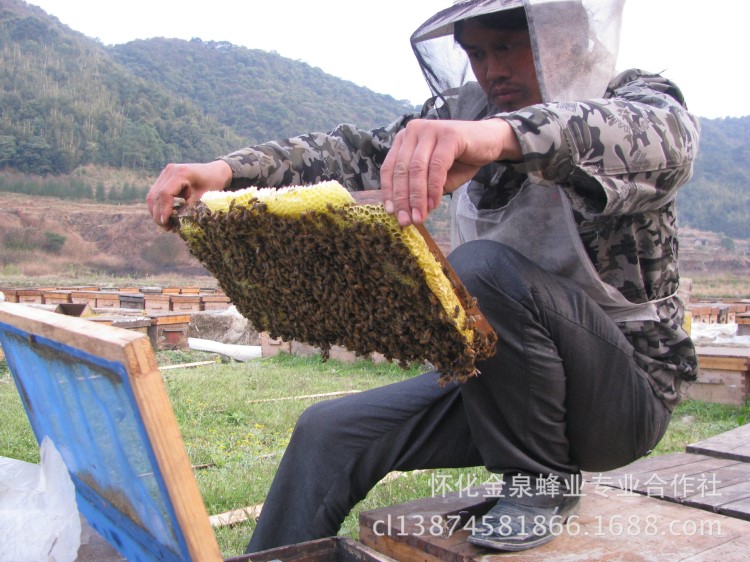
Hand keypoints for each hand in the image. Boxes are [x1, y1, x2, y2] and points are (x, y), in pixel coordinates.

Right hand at [146, 160, 232, 229]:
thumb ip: (189, 208)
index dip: (164, 210)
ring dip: (156, 212)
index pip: (165, 193)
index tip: (166, 223)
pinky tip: (165, 217)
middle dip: (159, 214)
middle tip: (167, 228)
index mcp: (181, 173)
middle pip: (156, 195)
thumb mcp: (203, 197)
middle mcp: (169, 171)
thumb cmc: (212, 184)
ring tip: (166, 225)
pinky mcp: (163, 179)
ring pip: (152, 196)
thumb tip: (176, 222)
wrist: (214, 172)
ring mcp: (165, 174)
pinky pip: (155, 194)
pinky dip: (158, 207)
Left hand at [380, 119, 519, 225]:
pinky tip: (434, 204)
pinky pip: (436, 166)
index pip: (390, 167)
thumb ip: (419, 189)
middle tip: (406, 220)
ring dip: (418, 197)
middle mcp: (413, 130)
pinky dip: (434, 188)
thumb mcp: (434, 178)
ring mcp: (430, 130)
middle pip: (402, 169)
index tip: (390, 212)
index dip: (389, 191)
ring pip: (417, 169)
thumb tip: (405, 212)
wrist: (490, 142)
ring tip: (420, 216)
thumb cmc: (460, 161)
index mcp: (405, 139)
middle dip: (403, 199)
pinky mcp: (448, 134)